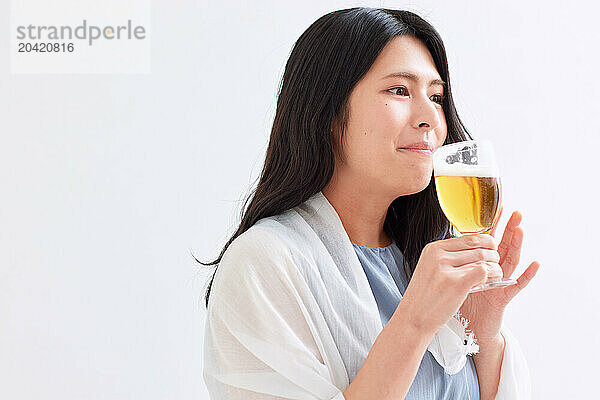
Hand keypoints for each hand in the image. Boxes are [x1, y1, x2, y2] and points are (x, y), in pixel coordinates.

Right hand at [397, 233, 501, 335]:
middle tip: (494, 263)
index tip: (490, 249)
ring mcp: (447, 269)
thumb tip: (473, 249)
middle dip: (492, 254)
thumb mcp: (430, 268)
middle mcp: (438, 255)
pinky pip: (484, 271)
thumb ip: (448, 258)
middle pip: (477, 246)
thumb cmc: (424, 297)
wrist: (414, 318)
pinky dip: (492, 275)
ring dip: (494, 266)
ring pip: (483, 258)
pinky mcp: (457, 283)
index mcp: (432, 249)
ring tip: (494, 274)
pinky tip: (491, 281)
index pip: (467, 238)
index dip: (484, 242)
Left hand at [459, 207, 540, 340]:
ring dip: (516, 245)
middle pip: (503, 246)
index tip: (497, 208)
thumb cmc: (458, 302)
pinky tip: (534, 264)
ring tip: (520, 229)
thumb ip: (457, 261)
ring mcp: (500, 284)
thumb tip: (449, 242)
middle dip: (508, 229)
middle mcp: (493, 272)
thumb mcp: (454, 276)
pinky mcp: (502, 299)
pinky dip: (526, 275)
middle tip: (515, 212)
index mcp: (480, 265)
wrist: (464, 328)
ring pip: (510, 261)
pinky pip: (516, 286)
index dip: (493, 226)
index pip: (488, 241)